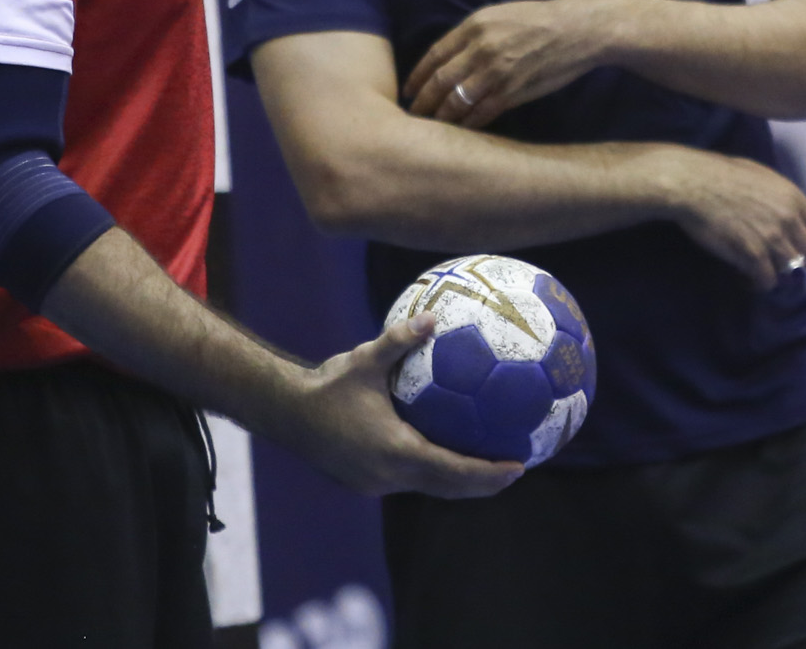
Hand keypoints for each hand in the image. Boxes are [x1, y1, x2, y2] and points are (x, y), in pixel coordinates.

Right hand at [283, 315, 523, 498]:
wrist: (286, 414)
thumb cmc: (327, 386)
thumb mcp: (365, 359)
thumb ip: (400, 339)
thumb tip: (432, 316)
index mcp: (397, 451)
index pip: (454, 470)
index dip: (489, 473)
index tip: (519, 466)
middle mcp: (390, 476)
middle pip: (449, 489)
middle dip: (484, 484)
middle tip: (516, 470)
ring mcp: (377, 484)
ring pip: (429, 487)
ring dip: (459, 482)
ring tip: (487, 468)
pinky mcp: (366, 483)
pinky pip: (409, 481)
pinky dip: (433, 474)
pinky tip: (441, 455)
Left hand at [403, 0, 616, 128]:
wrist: (575, 30)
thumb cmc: (536, 20)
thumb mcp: (498, 15)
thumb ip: (471, 34)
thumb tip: (447, 57)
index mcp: (473, 26)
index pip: (434, 55)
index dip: (417, 75)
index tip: (407, 90)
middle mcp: (480, 49)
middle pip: (439, 81)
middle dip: (422, 102)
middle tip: (412, 115)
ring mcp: (496, 72)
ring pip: (456, 101)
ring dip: (441, 117)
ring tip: (431, 128)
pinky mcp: (512, 92)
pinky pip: (481, 114)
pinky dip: (468, 124)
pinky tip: (460, 131)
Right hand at [667, 151, 805, 290]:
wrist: (693, 184)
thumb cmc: (719, 173)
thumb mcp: (760, 175)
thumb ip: (779, 196)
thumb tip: (783, 208)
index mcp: (793, 198)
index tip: (798, 245)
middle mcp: (789, 220)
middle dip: (796, 261)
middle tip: (778, 262)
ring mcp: (772, 239)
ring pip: (789, 270)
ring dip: (774, 271)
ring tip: (757, 270)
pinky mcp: (752, 255)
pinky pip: (767, 280)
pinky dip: (757, 283)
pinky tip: (744, 277)